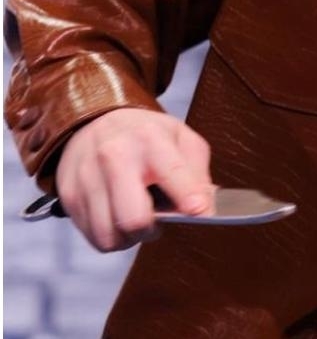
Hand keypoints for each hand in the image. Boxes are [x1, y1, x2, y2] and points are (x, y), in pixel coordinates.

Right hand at [55, 108, 213, 251]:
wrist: (96, 119)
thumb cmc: (146, 134)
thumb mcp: (182, 138)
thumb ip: (198, 172)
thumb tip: (204, 207)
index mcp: (150, 140)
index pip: (171, 173)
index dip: (188, 197)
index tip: (198, 211)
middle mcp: (115, 157)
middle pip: (134, 217)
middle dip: (152, 230)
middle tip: (158, 221)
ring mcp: (88, 178)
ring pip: (110, 235)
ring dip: (129, 238)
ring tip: (137, 220)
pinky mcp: (70, 195)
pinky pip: (93, 236)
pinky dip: (110, 235)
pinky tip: (117, 217)